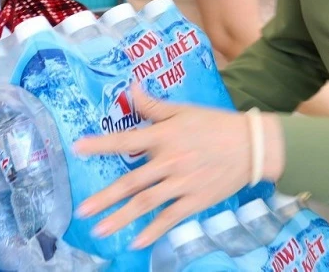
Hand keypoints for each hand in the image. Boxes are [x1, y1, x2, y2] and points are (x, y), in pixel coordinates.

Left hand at [73, 84, 284, 248]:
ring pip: (145, 203)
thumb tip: (131, 86)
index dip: (100, 144)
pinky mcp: (195, 201)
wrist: (251, 146)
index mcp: (164, 136)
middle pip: (131, 182)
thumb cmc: (215, 124)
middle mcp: (169, 162)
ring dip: (121, 218)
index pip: (125, 140)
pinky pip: (170, 218)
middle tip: (82, 210)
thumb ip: (154, 105)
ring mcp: (181, 184)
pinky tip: (137, 241)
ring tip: (100, 230)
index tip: (77, 148)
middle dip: (104, 198)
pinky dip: (153, 231)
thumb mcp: (184, 110)